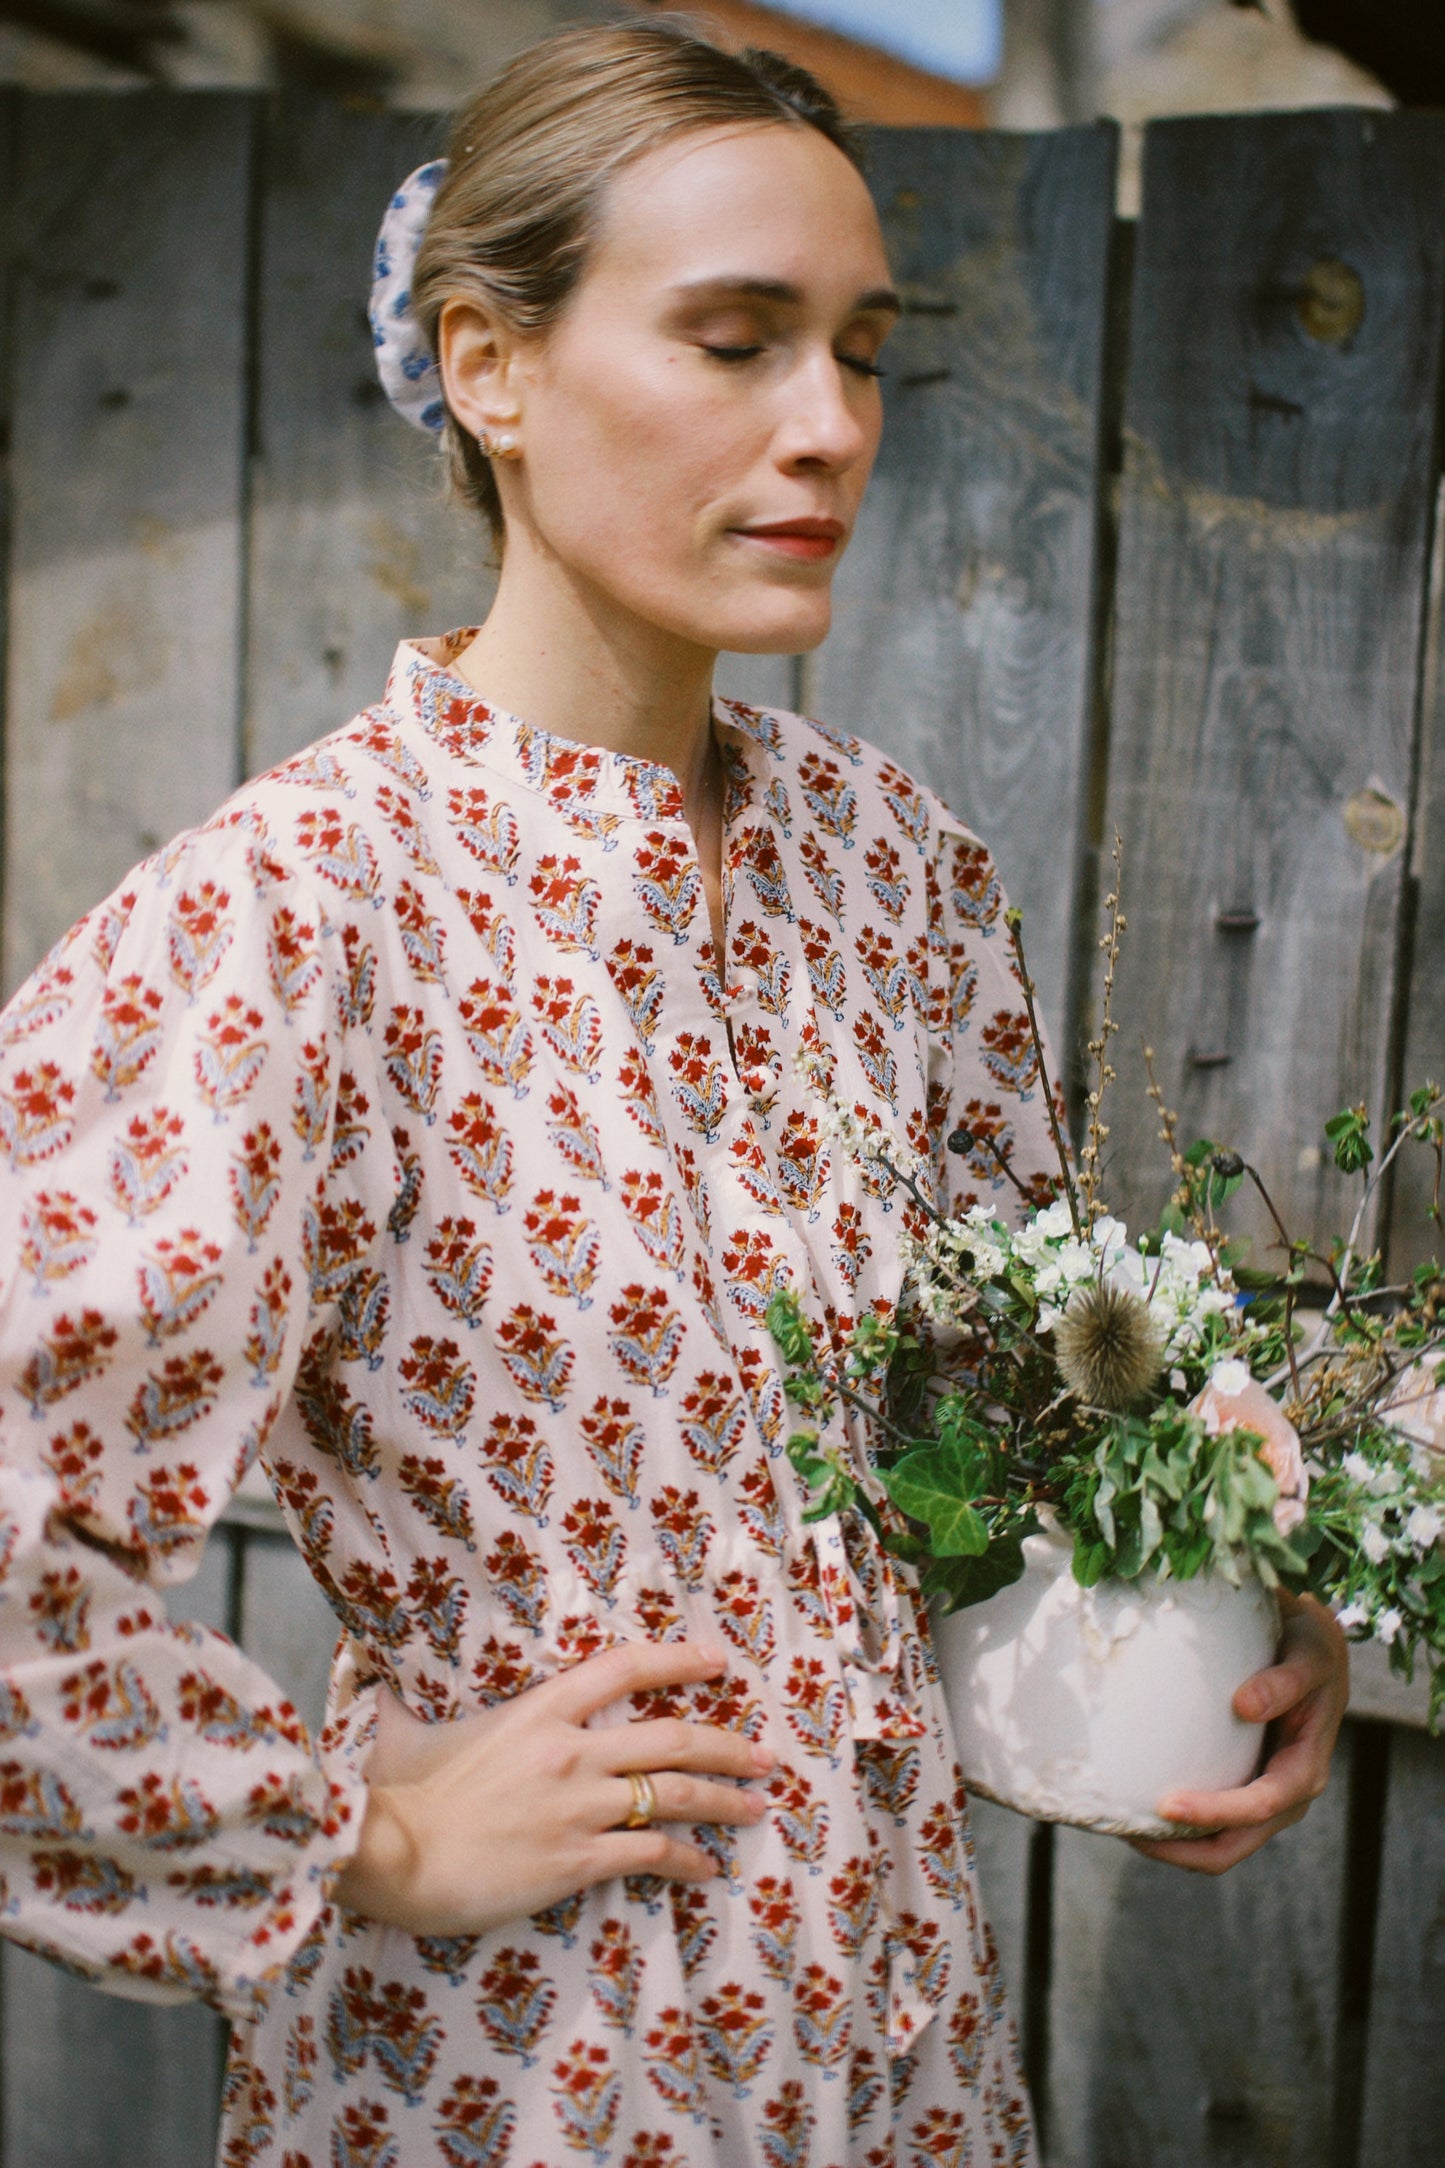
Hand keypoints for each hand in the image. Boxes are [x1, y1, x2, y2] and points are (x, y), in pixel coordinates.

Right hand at [334, 1639, 772, 1934]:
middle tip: (764, 1753)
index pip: (623, 1667)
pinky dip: (687, 1861)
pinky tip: (707, 1868)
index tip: (717, 1660)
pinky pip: (651, 1855)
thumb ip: (405, 1705)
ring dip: (723, 1800)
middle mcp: (570, 1750)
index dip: (677, 1659)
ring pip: (674, 1794)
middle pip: (671, 1734)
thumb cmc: (393, 1793)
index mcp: (537, 1709)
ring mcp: (578, 1805)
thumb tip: (374, 1683)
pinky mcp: (577, 1859)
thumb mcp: (402, 1730)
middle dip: (725, 1743)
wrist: (389, 1851)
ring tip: (756, 1807)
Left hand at [1130, 1591, 1348, 1874]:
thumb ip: (1286, 1681)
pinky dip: (1176, 1825)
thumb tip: (1244, 1705)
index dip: (1216, 1813)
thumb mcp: (1312, 1656)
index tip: (1167, 1805)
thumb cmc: (1311, 1647)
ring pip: (1217, 1844)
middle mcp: (1285, 1795)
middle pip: (1233, 1845)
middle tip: (1131, 1832)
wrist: (1314, 1647)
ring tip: (1124, 1826)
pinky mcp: (1240, 1783)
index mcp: (1305, 1770)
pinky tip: (1137, 1803)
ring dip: (1174, 1845)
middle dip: (1183, 1850)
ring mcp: (1262, 1795)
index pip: (1261, 1807)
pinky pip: (1208, 1821)